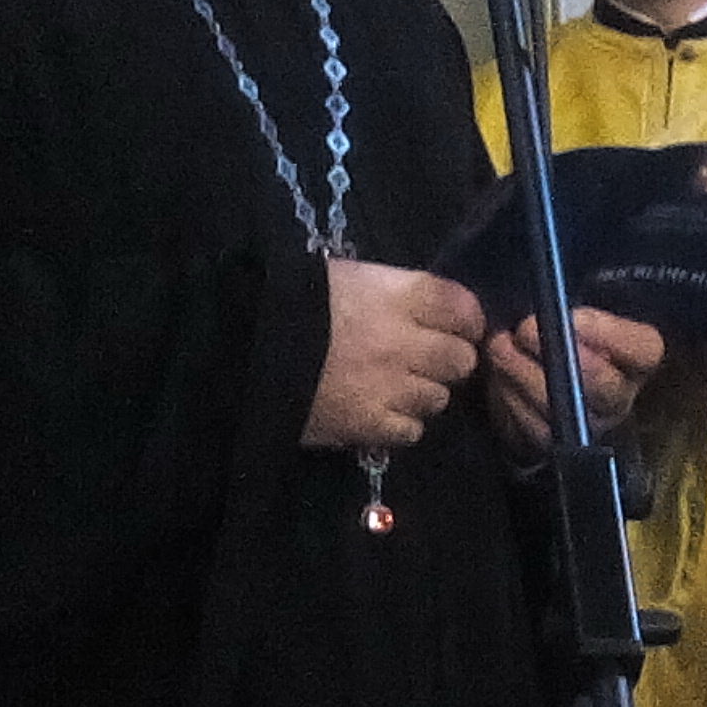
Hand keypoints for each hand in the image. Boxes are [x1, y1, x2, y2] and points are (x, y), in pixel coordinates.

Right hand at [306, 261, 482, 448]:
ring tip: (394, 386)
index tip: (458, 326)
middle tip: (423, 359)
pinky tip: (378, 411)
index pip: (463, 308)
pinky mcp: (370, 426)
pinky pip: (412, 429)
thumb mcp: (346, 276)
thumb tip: (424, 308)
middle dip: (447, 359)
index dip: (465, 319)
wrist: (241, 346)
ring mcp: (391, 388)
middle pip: (461, 359)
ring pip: (439, 397)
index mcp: (400, 295)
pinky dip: (401, 422)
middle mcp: (406, 341)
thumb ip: (392, 292)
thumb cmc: (289, 301)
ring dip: (423, 392)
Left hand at [480, 306, 666, 452]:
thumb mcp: (571, 303)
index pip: (644, 350)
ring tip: (499, 347)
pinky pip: (534, 429)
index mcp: (638, 356)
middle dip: (562, 359)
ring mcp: (590, 424)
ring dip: (525, 377)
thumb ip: (570, 300)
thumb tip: (549, 293)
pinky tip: (497, 375)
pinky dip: (510, 400)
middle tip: (525, 330)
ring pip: (565, 412)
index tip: (569, 315)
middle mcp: (621, 395)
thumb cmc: (558, 322)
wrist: (532, 354)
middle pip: (606, 390)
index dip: (608, 335)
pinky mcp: (555, 441)